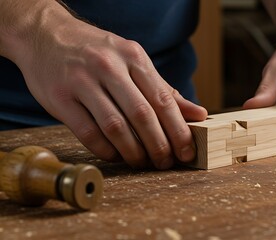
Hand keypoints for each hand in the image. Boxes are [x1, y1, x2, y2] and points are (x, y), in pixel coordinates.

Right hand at [14, 10, 206, 168]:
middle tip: (166, 162)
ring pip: (115, 126)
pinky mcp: (60, 98)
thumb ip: (164, 90)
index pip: (162, 99)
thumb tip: (199, 114)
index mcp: (133, 56)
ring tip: (142, 163)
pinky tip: (116, 155)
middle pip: (142, 115)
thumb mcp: (133, 61)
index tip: (187, 152)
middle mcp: (109, 67)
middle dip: (159, 145)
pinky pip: (88, 133)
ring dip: (133, 152)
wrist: (45, 35)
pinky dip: (106, 150)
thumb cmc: (98, 53)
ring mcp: (82, 81)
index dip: (178, 130)